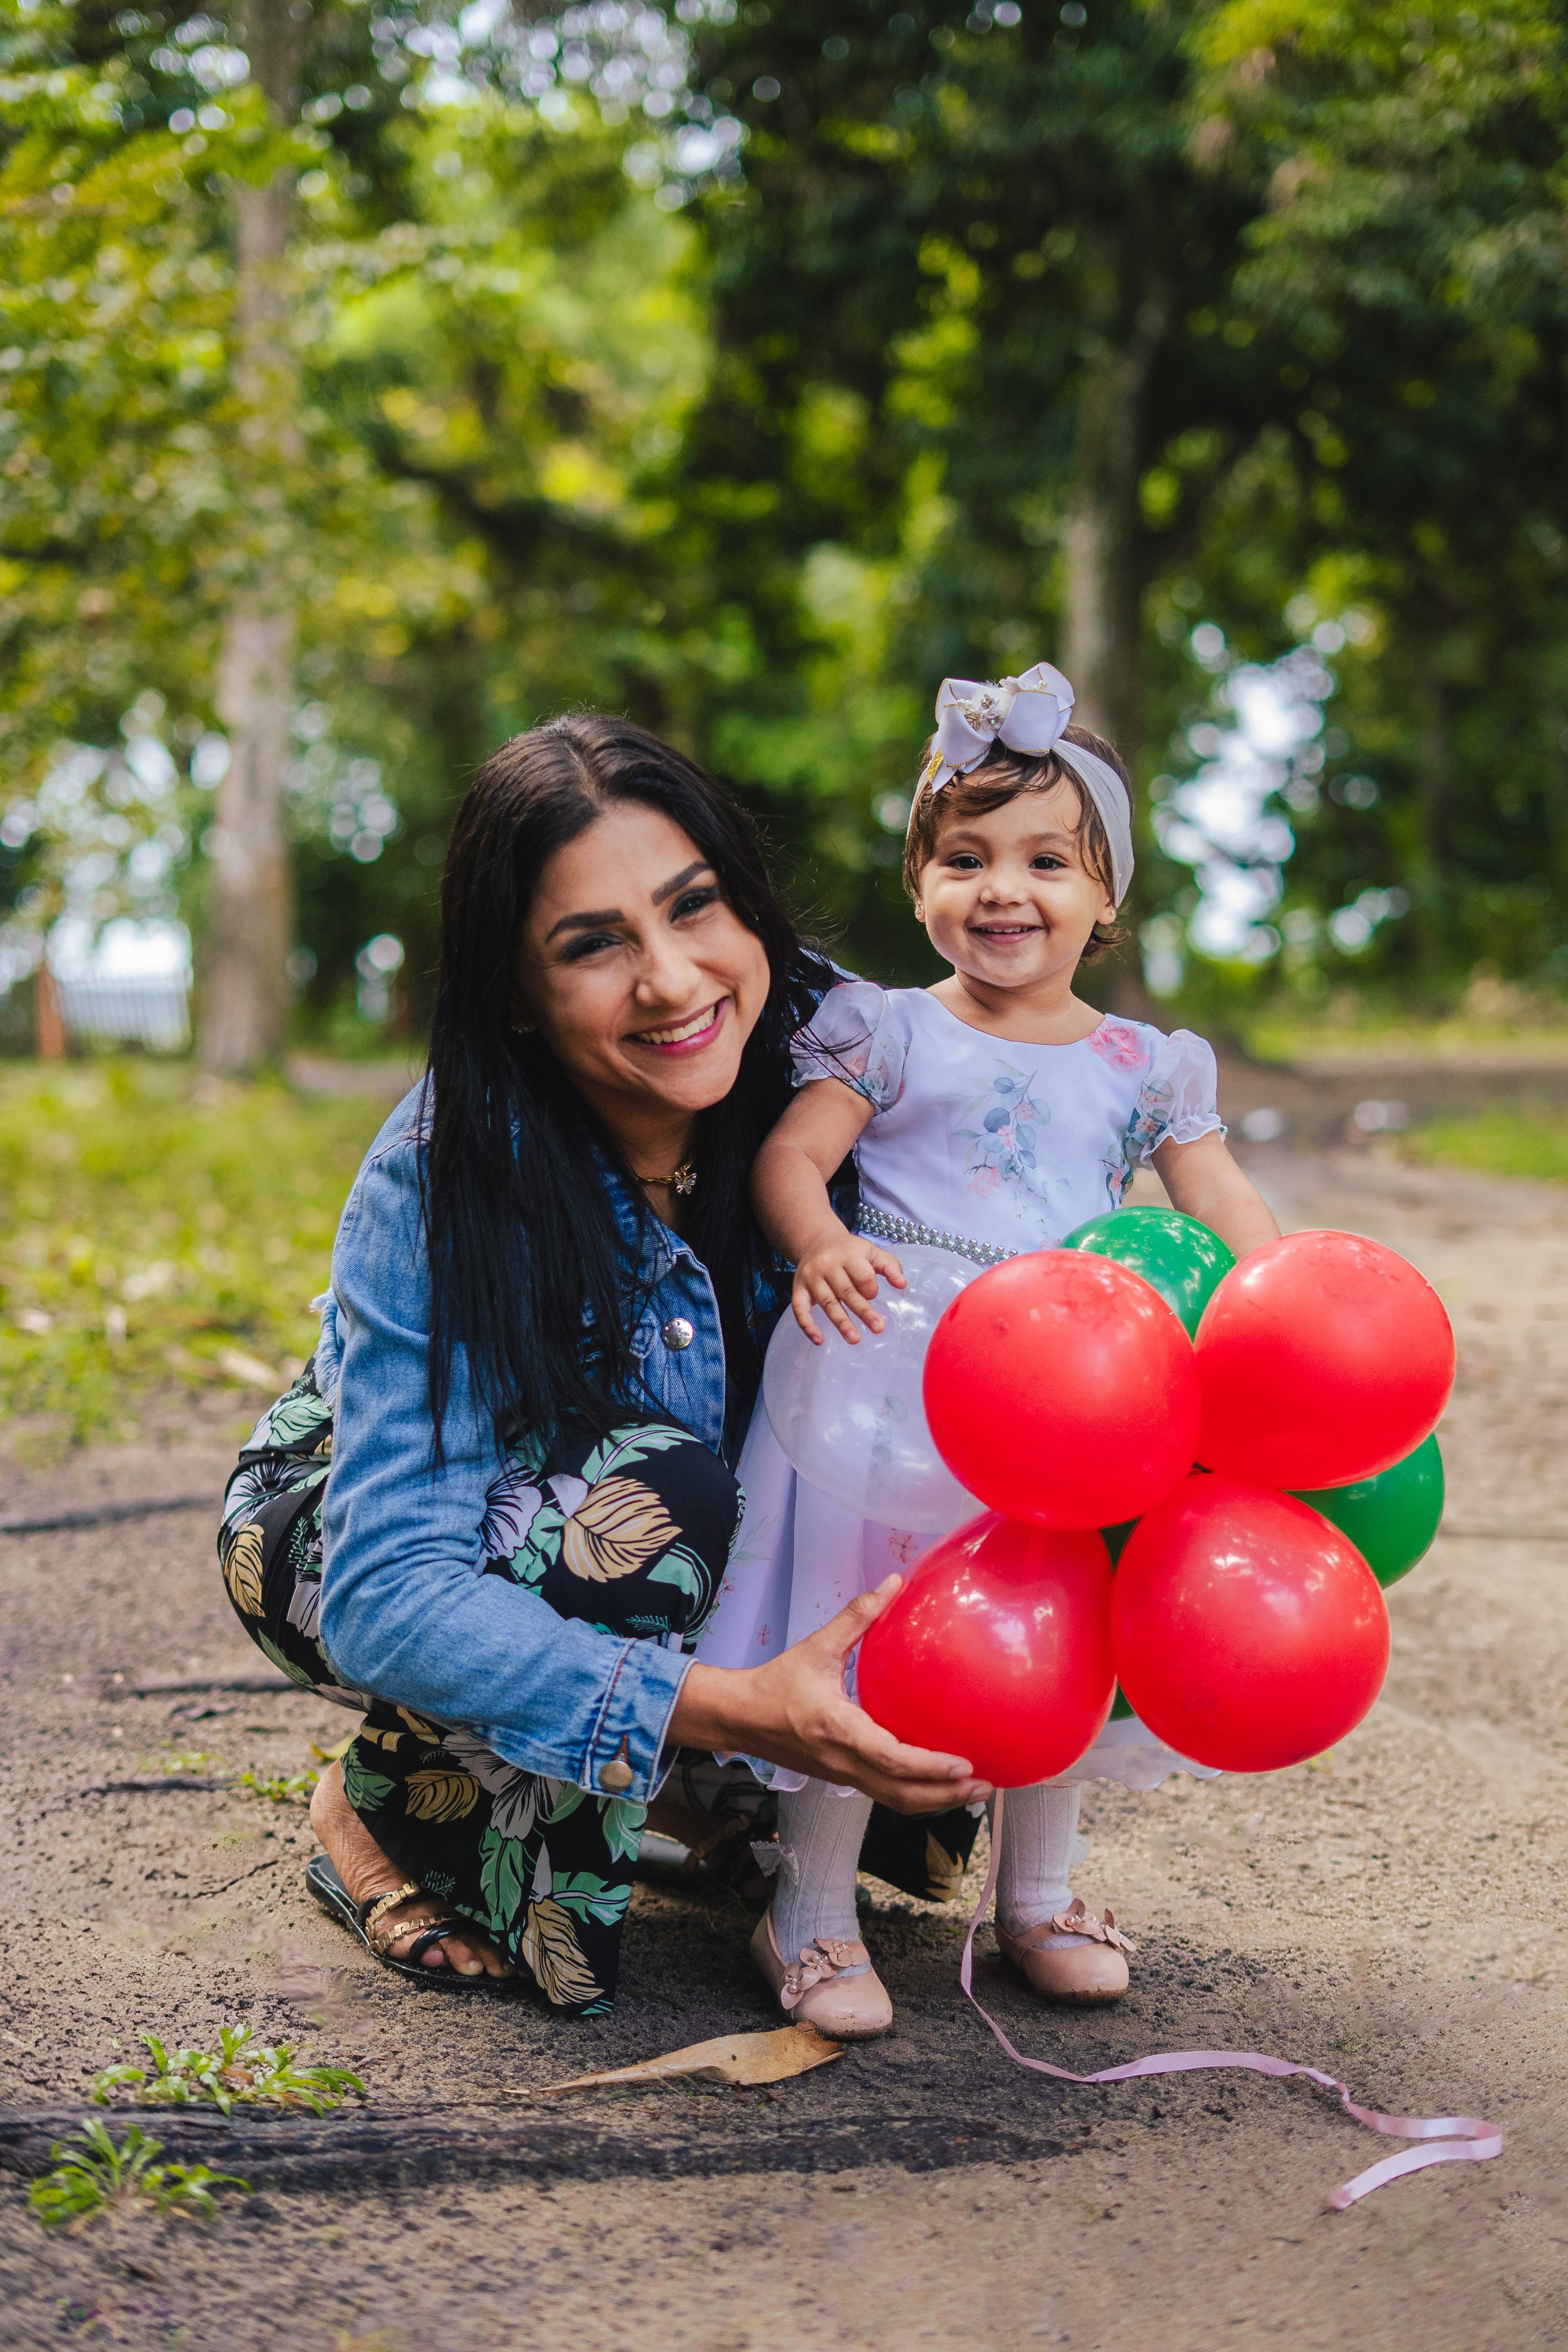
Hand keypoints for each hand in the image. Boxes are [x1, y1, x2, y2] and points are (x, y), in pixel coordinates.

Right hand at [669, 1577, 991, 1814]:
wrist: (740, 1718)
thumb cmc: (776, 1683)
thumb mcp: (817, 1645)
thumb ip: (857, 1616)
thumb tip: (893, 1584)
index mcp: (838, 1729)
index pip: (889, 1758)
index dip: (928, 1767)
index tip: (961, 1765)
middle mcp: (843, 1761)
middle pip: (901, 1793)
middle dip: (945, 1796)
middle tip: (983, 1785)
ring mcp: (843, 1776)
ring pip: (895, 1801)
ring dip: (935, 1801)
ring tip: (971, 1790)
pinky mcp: (843, 1778)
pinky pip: (884, 1794)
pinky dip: (915, 1795)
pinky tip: (937, 1783)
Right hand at [791, 1226, 906, 1344]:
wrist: (816, 1241)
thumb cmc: (849, 1251)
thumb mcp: (870, 1251)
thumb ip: (889, 1265)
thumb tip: (902, 1284)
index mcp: (848, 1255)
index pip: (863, 1276)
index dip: (872, 1289)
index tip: (872, 1294)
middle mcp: (827, 1265)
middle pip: (847, 1291)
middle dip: (863, 1311)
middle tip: (878, 1328)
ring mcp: (811, 1278)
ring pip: (827, 1303)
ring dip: (841, 1322)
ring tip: (854, 1339)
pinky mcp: (798, 1288)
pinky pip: (799, 1309)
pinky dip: (808, 1326)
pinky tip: (819, 1340)